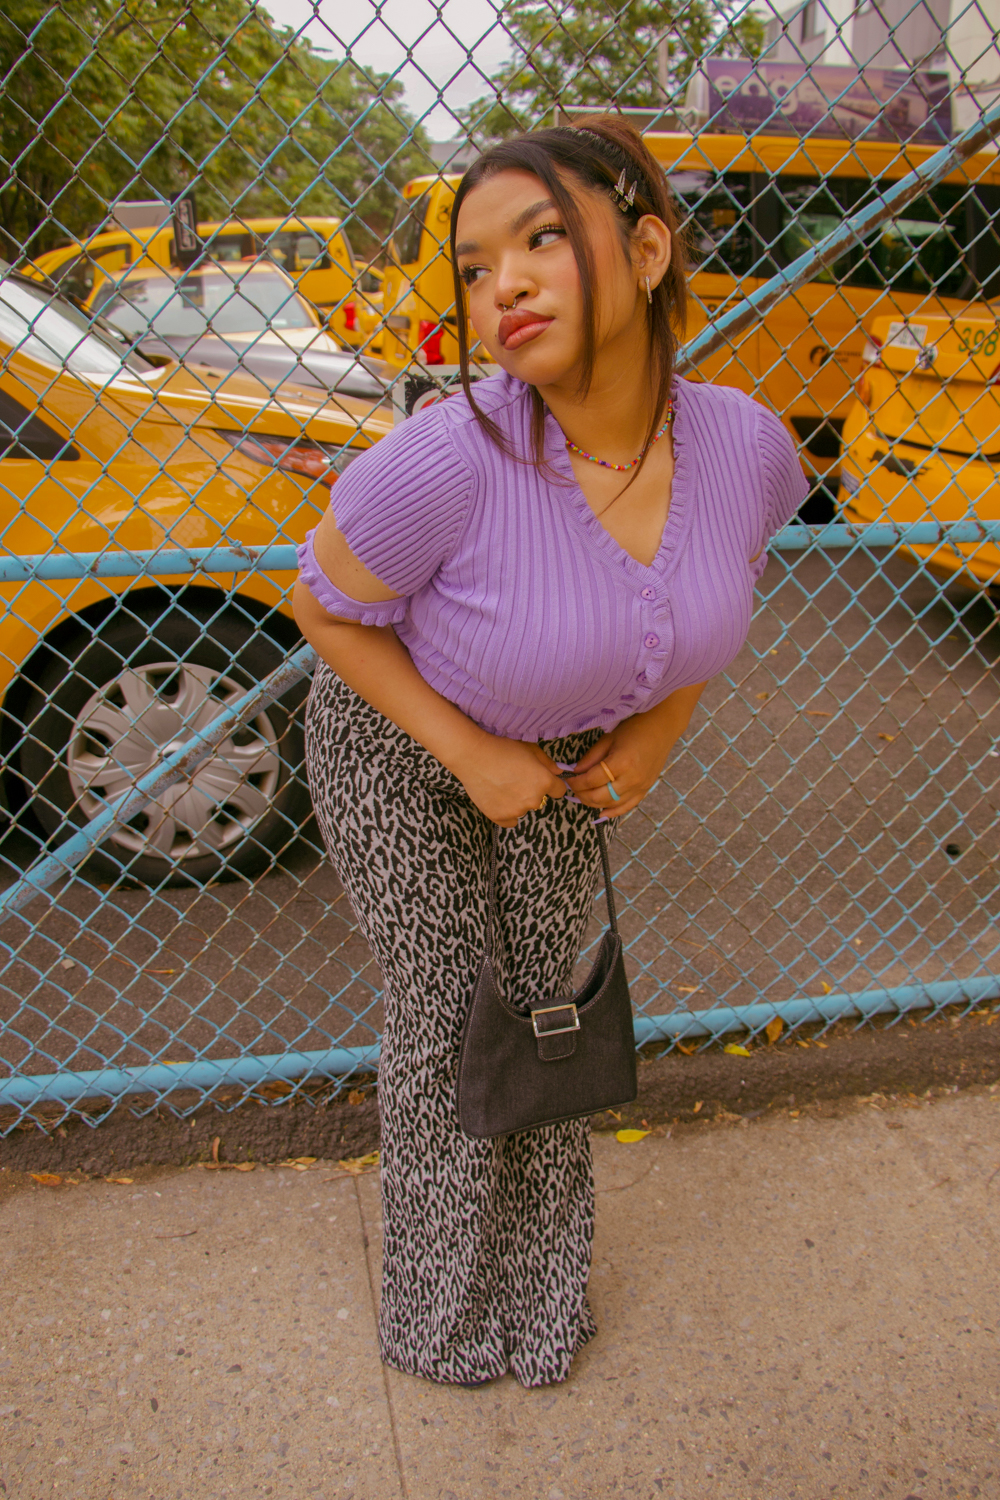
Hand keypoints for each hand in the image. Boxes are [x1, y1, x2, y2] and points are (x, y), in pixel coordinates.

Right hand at [452, 735, 566, 827]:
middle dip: (531, 791)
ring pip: (523, 809)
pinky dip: (506, 813)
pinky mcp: (499, 817)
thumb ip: (547, 762)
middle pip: (539, 800)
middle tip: (514, 778)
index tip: (540, 779)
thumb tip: (558, 773)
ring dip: (517, 801)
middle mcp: (533, 799)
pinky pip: (510, 821)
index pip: (559, 790)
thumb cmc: (502, 748)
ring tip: (501, 785)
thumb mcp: (530, 748)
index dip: (551, 784)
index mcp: (544, 782)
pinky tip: (499, 799)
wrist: (473, 755)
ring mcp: (516, 810)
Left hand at [566, 684, 705, 818]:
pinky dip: (613, 811)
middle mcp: (632, 779)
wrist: (662, 727)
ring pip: (611, 804)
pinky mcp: (646, 790)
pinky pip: (627, 807)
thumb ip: (591, 757)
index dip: (576, 782)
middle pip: (600, 796)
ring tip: (582, 796)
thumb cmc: (635, 728)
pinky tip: (601, 813)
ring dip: (594, 803)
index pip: (591, 780)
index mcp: (621, 763)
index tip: (568, 779)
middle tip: (573, 788)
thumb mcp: (609, 738)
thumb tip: (575, 772)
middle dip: (582, 794)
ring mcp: (640, 787)